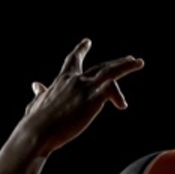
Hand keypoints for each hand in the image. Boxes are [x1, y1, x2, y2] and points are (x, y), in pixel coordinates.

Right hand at [21, 38, 144, 153]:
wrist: (37, 132)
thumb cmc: (35, 122)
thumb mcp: (37, 103)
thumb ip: (40, 93)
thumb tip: (36, 85)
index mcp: (61, 80)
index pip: (73, 60)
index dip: (80, 50)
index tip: (87, 42)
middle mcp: (74, 80)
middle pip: (100, 66)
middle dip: (117, 62)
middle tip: (130, 58)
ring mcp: (84, 88)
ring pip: (110, 71)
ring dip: (125, 66)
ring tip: (138, 63)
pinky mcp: (92, 98)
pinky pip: (111, 88)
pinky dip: (118, 95)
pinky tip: (122, 105)